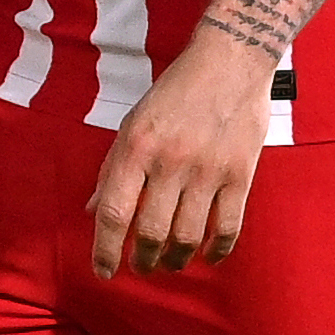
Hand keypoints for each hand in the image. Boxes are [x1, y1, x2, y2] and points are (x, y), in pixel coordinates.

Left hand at [86, 29, 272, 276]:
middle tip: (140, 268)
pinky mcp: (241, 175)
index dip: (105, 248)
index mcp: (136, 146)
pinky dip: (216, 250)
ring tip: (168, 265)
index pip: (114, 211)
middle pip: (152, 231)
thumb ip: (113, 167)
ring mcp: (208, 170)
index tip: (103, 272)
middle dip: (143, 260)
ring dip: (175, 260)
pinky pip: (227, 227)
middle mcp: (170, 162)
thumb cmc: (173, 93)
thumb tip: (93, 210)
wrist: (228, 62)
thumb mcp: (133, 122)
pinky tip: (207, 256)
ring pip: (188, 236)